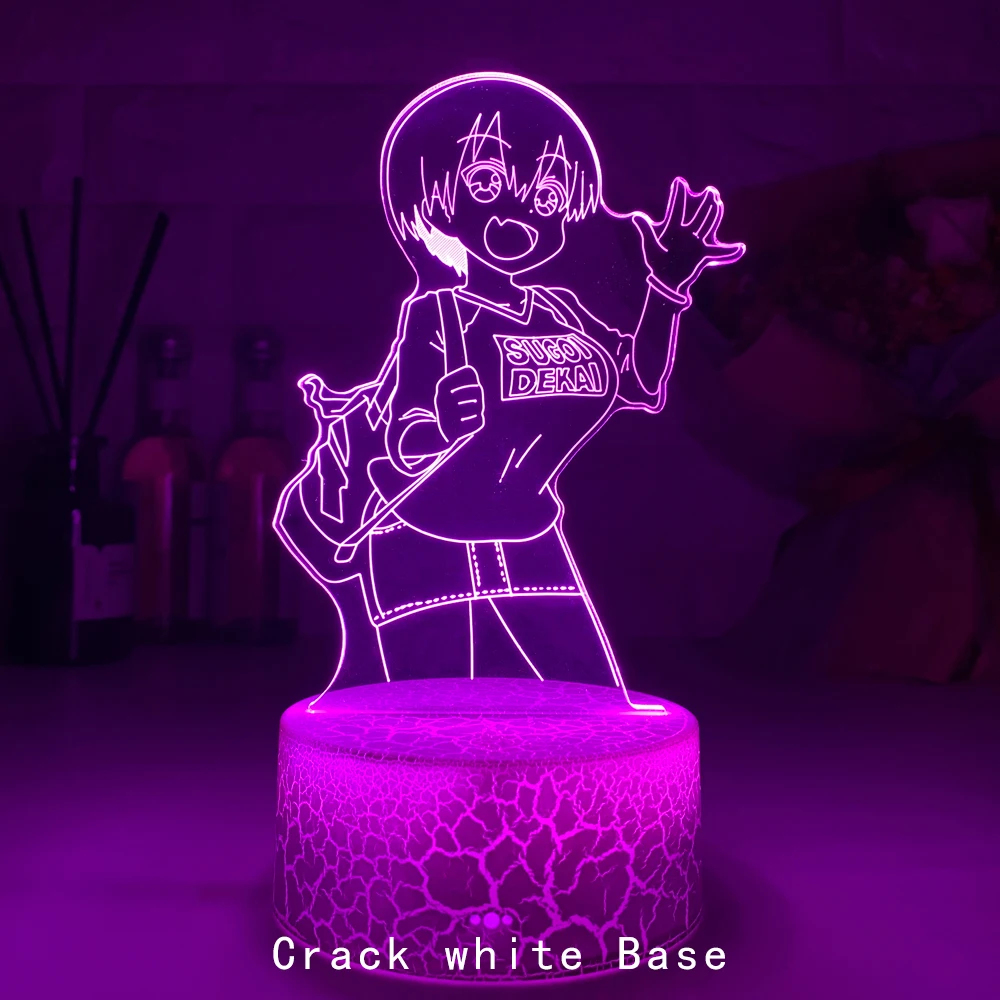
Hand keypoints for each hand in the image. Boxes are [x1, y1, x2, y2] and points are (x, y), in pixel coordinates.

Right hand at [434, 365, 484, 443]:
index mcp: (442, 385)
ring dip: (476, 409)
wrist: (434, 432)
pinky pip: (479, 421)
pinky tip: (465, 424)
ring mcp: (448, 416)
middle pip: (478, 389)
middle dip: (477, 395)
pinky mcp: (454, 432)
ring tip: (466, 412)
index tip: (469, 377)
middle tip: (468, 399)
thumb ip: (456, 362)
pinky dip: (476, 422)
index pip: (468, 372)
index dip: (472, 375)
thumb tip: (449, 320)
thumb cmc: (449, 402)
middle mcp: (442, 399)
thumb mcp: (449, 384)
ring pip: (479, 406)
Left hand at [632, 176, 744, 300]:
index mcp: (673, 230)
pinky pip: (718, 253)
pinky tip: (740, 249)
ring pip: (707, 226)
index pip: (676, 209)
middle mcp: (686, 234)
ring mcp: (696, 243)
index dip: (678, 195)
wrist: (665, 280)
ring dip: (713, 215)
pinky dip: (729, 253)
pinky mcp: (702, 255)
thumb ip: (647, 231)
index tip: (679, 181)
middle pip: (697, 215)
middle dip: (703, 203)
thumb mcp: (651, 247)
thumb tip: (636, 216)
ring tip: (718, 203)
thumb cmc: (657, 262)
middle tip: (709, 190)